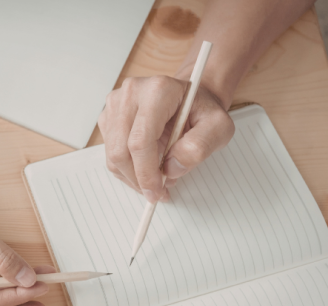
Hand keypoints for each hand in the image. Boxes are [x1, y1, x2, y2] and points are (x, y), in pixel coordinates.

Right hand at [97, 75, 234, 202]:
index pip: (140, 140)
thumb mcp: (219, 128)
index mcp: (158, 91)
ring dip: (132, 176)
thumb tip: (171, 168)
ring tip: (156, 178)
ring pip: (113, 155)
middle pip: (121, 150)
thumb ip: (200, 147)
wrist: (191, 99)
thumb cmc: (202, 111)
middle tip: (157, 192)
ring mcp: (116, 104)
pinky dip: (126, 169)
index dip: (146, 172)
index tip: (157, 191)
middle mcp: (131, 94)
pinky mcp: (108, 116)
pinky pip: (110, 153)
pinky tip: (145, 168)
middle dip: (138, 179)